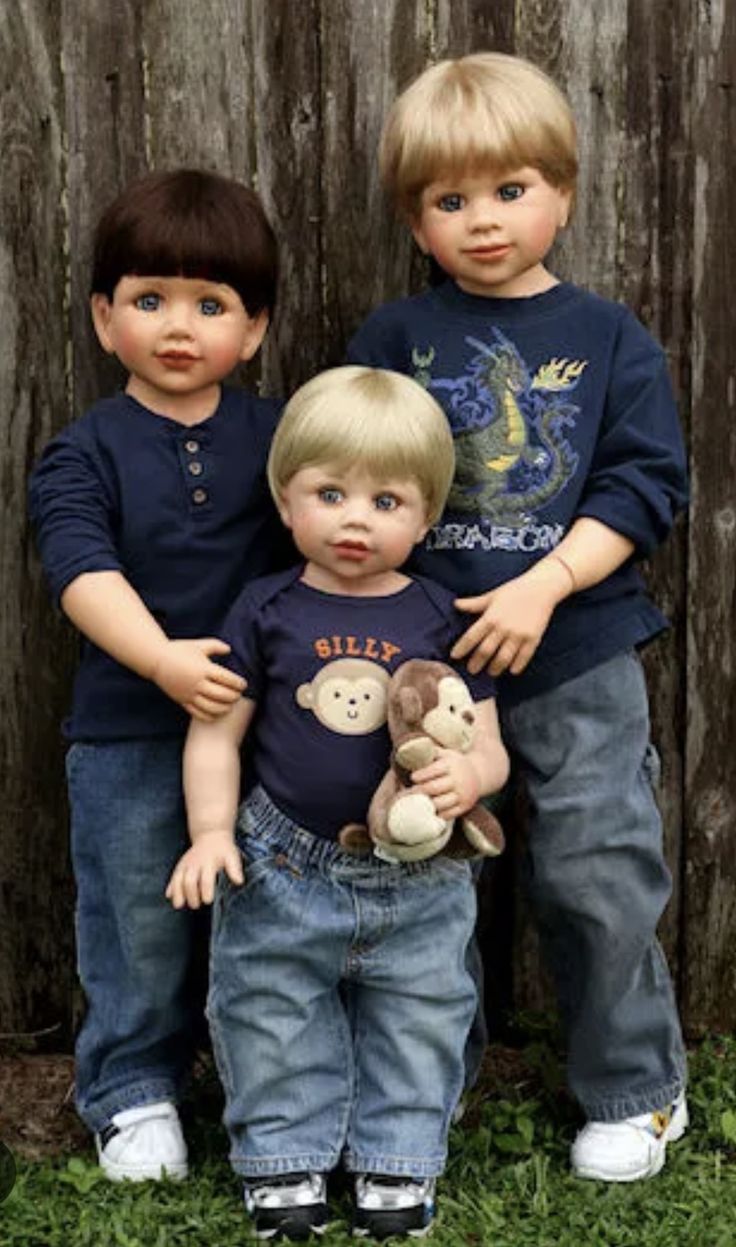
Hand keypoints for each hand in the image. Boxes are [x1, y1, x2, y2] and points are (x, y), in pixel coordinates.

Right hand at [150, 639, 245, 719]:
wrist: (155, 660)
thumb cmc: (179, 650)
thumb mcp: (198, 645)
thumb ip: (216, 646)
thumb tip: (229, 650)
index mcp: (203, 668)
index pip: (226, 679)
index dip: (238, 683)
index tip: (243, 684)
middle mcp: (197, 683)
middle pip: (222, 695)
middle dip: (234, 697)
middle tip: (239, 695)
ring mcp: (189, 694)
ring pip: (212, 707)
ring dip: (225, 708)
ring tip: (230, 705)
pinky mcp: (182, 701)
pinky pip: (198, 713)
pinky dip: (211, 716)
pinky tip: (217, 713)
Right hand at [165, 832, 243, 908]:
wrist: (211, 836)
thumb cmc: (223, 850)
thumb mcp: (232, 856)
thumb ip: (235, 869)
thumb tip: (239, 882)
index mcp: (209, 863)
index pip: (206, 879)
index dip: (206, 891)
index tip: (208, 901)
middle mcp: (195, 864)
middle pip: (189, 881)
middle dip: (191, 895)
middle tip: (196, 905)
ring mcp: (185, 865)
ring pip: (177, 879)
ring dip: (177, 893)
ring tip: (179, 905)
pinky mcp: (180, 867)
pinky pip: (173, 877)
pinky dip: (170, 886)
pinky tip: (169, 896)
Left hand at [411, 749, 480, 820]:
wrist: (480, 774)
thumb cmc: (456, 764)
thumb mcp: (447, 753)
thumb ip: (432, 752)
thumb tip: (412, 751)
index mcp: (451, 765)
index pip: (433, 770)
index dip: (421, 775)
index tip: (413, 777)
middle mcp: (458, 780)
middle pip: (433, 788)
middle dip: (419, 791)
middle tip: (410, 792)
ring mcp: (462, 794)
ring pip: (440, 803)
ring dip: (427, 804)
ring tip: (419, 802)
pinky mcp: (465, 806)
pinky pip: (449, 814)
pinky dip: (438, 814)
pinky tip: (431, 810)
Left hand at [452, 562, 569, 675]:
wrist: (542, 587)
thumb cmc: (515, 590)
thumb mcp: (492, 595)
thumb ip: (474, 604)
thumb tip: (455, 604)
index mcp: (491, 617)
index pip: (471, 637)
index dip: (461, 648)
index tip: (454, 656)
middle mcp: (503, 628)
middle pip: (485, 651)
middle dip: (476, 663)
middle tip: (471, 670)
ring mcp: (519, 634)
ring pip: (503, 658)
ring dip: (495, 668)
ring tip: (491, 672)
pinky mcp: (533, 638)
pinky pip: (524, 658)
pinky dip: (516, 666)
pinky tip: (511, 670)